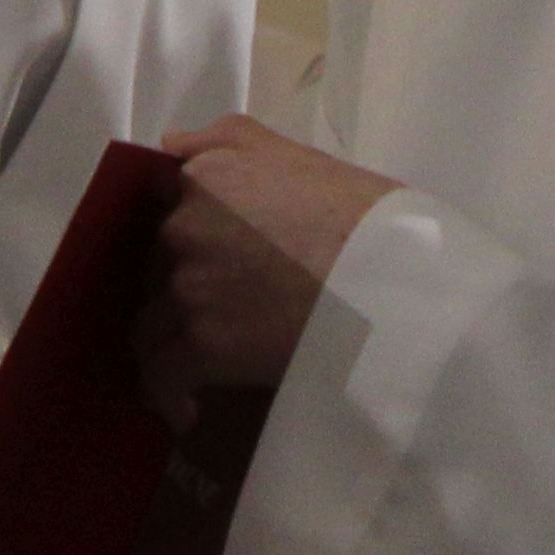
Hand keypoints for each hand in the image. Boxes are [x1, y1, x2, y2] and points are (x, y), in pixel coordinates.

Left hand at [138, 114, 395, 418]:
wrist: (402, 283)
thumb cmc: (367, 219)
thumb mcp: (296, 155)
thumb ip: (225, 142)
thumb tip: (174, 147)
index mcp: (204, 175)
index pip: (157, 205)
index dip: (171, 237)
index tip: (183, 261)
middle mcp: (183, 226)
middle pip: (155, 265)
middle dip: (172, 290)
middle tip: (205, 318)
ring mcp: (190, 285)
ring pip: (151, 320)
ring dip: (167, 345)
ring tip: (188, 372)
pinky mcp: (204, 343)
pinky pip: (163, 373)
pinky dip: (168, 395)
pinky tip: (186, 412)